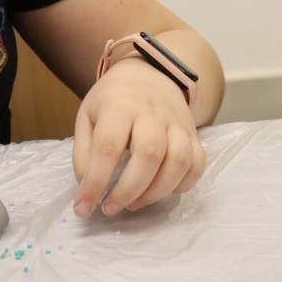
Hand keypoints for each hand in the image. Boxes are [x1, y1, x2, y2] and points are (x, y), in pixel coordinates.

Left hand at [71, 58, 204, 217]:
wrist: (148, 74)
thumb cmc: (113, 100)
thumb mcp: (87, 117)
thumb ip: (84, 153)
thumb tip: (88, 188)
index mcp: (120, 106)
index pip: (108, 146)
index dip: (96, 181)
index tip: (83, 208)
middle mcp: (153, 113)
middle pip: (149, 153)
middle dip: (129, 190)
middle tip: (110, 208)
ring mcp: (178, 123)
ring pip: (178, 160)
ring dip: (156, 192)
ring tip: (134, 204)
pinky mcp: (194, 134)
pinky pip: (197, 164)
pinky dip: (183, 185)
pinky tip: (162, 192)